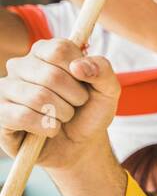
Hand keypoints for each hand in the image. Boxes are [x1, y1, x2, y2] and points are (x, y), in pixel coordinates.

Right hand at [0, 39, 118, 170]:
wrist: (79, 145)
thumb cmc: (89, 112)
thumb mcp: (107, 90)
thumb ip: (102, 70)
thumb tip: (78, 66)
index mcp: (44, 52)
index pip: (60, 49)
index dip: (80, 72)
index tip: (84, 84)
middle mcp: (20, 66)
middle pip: (52, 75)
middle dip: (75, 98)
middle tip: (76, 106)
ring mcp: (6, 89)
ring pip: (39, 97)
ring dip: (63, 114)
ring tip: (63, 117)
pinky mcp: (0, 113)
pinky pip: (24, 117)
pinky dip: (47, 128)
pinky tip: (50, 129)